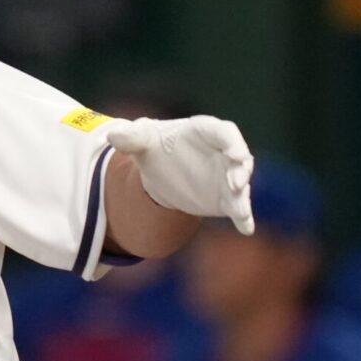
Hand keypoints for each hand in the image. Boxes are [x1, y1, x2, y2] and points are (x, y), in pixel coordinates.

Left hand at [104, 115, 254, 234]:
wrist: (159, 170)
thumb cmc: (155, 145)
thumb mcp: (141, 140)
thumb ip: (131, 137)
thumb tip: (113, 135)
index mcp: (205, 131)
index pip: (224, 132)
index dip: (232, 142)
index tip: (235, 153)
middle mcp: (223, 153)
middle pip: (240, 159)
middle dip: (240, 170)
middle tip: (235, 182)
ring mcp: (227, 176)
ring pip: (241, 184)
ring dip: (242, 195)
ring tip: (239, 208)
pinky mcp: (225, 198)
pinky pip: (238, 208)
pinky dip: (244, 217)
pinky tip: (246, 229)